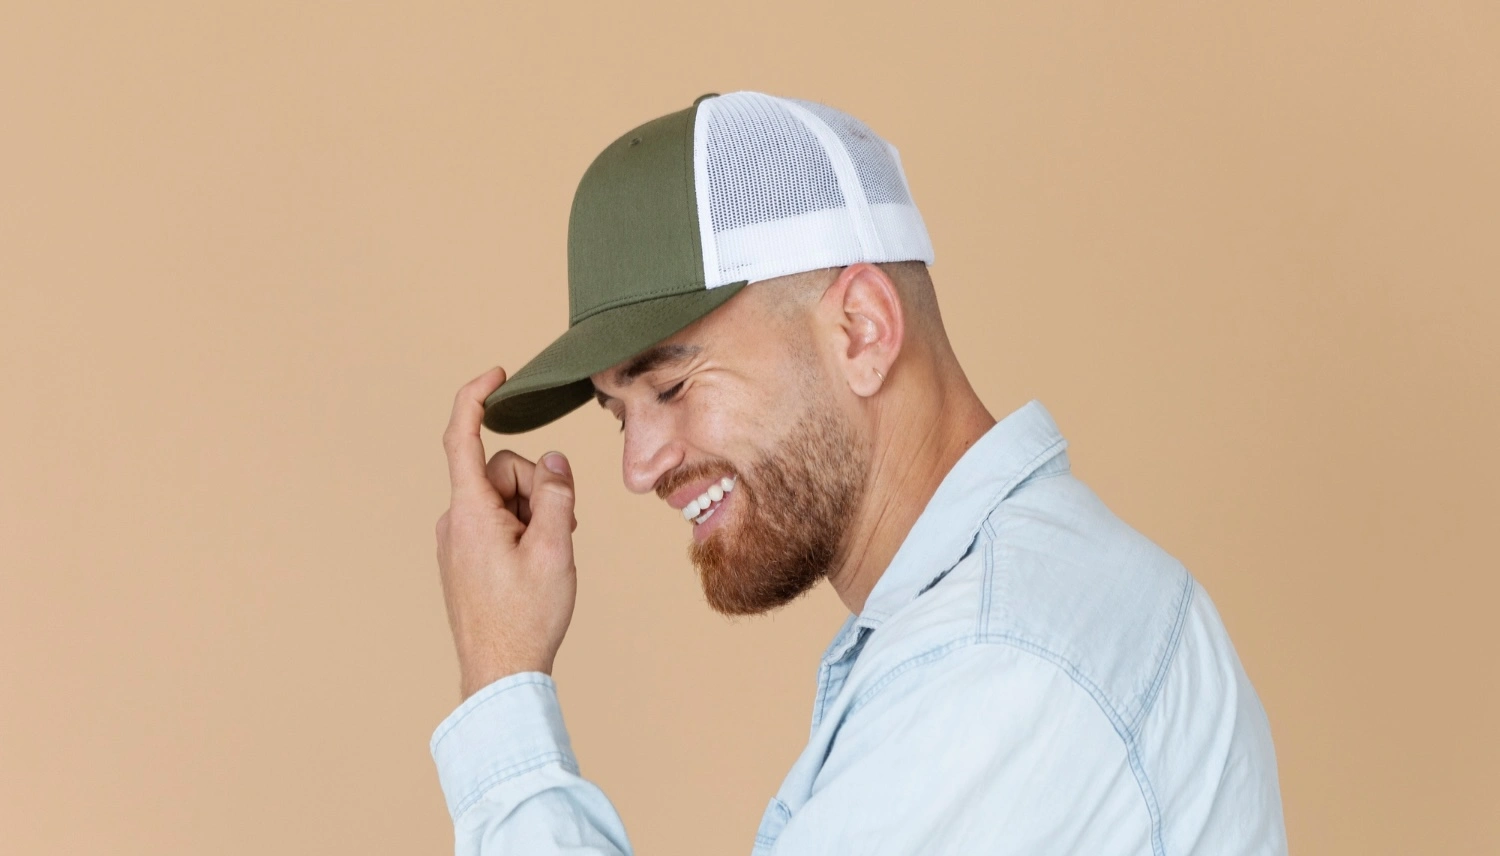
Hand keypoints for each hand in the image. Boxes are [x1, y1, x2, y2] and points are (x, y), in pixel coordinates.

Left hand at [435, 367, 578, 699]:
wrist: (500, 674)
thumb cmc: (526, 616)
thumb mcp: (555, 547)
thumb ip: (556, 494)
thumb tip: (552, 460)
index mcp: (470, 511)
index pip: (461, 437)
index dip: (475, 399)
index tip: (496, 375)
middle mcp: (455, 520)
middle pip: (502, 470)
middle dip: (537, 487)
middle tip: (562, 528)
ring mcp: (457, 540)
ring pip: (504, 498)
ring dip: (535, 512)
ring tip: (551, 553)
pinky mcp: (465, 557)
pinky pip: (497, 522)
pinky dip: (523, 529)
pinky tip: (536, 564)